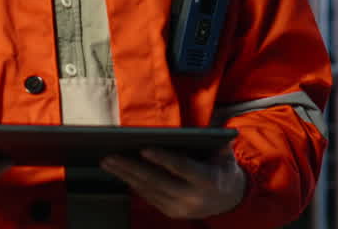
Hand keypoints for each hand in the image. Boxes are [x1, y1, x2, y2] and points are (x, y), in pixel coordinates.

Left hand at [100, 145, 245, 219]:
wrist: (229, 201)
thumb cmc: (223, 169)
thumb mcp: (225, 154)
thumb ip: (214, 141)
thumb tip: (203, 124)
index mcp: (208, 180)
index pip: (181, 168)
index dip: (162, 158)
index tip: (144, 148)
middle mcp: (192, 198)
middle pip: (157, 181)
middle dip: (131, 168)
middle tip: (110, 156)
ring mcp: (181, 208)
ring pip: (148, 191)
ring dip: (126, 176)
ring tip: (108, 162)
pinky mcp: (172, 213)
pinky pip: (149, 197)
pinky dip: (134, 184)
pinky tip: (121, 173)